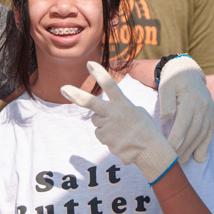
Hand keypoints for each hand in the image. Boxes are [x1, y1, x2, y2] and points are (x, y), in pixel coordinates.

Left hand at [61, 61, 176, 183]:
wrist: (150, 150)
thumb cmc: (146, 130)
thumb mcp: (137, 112)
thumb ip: (119, 108)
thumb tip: (105, 113)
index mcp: (123, 104)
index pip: (110, 85)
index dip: (99, 73)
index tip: (89, 63)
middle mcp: (113, 113)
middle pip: (91, 102)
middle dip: (76, 95)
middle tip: (63, 88)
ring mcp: (108, 127)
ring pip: (97, 121)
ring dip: (104, 124)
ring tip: (121, 131)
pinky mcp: (105, 139)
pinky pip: (100, 134)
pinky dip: (107, 136)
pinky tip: (120, 139)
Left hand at [157, 55, 213, 162]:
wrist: (188, 71)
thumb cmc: (173, 80)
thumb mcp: (166, 86)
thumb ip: (166, 101)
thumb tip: (167, 116)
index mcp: (191, 100)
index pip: (185, 122)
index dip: (178, 137)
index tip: (169, 149)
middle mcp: (203, 106)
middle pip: (194, 130)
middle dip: (185, 147)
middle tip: (174, 161)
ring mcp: (209, 111)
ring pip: (203, 134)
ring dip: (194, 149)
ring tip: (183, 160)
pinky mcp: (211, 115)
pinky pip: (209, 133)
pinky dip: (205, 146)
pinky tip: (200, 158)